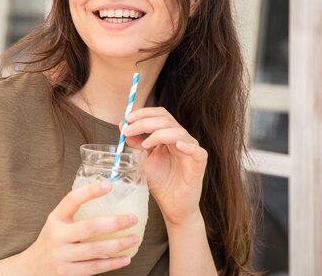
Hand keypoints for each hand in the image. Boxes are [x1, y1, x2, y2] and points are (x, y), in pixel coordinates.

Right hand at [21, 181, 139, 275]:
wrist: (32, 268)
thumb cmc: (52, 240)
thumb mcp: (57, 222)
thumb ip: (74, 212)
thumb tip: (106, 193)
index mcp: (55, 219)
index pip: (72, 200)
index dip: (90, 192)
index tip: (109, 185)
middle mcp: (57, 236)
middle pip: (90, 227)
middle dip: (115, 223)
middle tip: (133, 219)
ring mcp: (61, 256)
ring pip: (95, 250)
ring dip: (119, 244)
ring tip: (134, 238)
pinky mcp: (67, 274)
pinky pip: (94, 268)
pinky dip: (112, 263)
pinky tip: (125, 258)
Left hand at [122, 107, 207, 226]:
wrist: (173, 207)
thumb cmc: (161, 183)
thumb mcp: (144, 160)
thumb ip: (136, 143)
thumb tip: (122, 126)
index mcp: (169, 135)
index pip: (159, 114)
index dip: (144, 113)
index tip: (127, 119)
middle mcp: (181, 139)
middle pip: (166, 120)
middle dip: (144, 123)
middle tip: (128, 130)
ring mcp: (191, 150)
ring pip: (178, 132)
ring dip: (158, 134)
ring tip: (145, 145)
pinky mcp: (199, 163)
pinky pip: (197, 150)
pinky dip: (187, 145)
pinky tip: (177, 145)